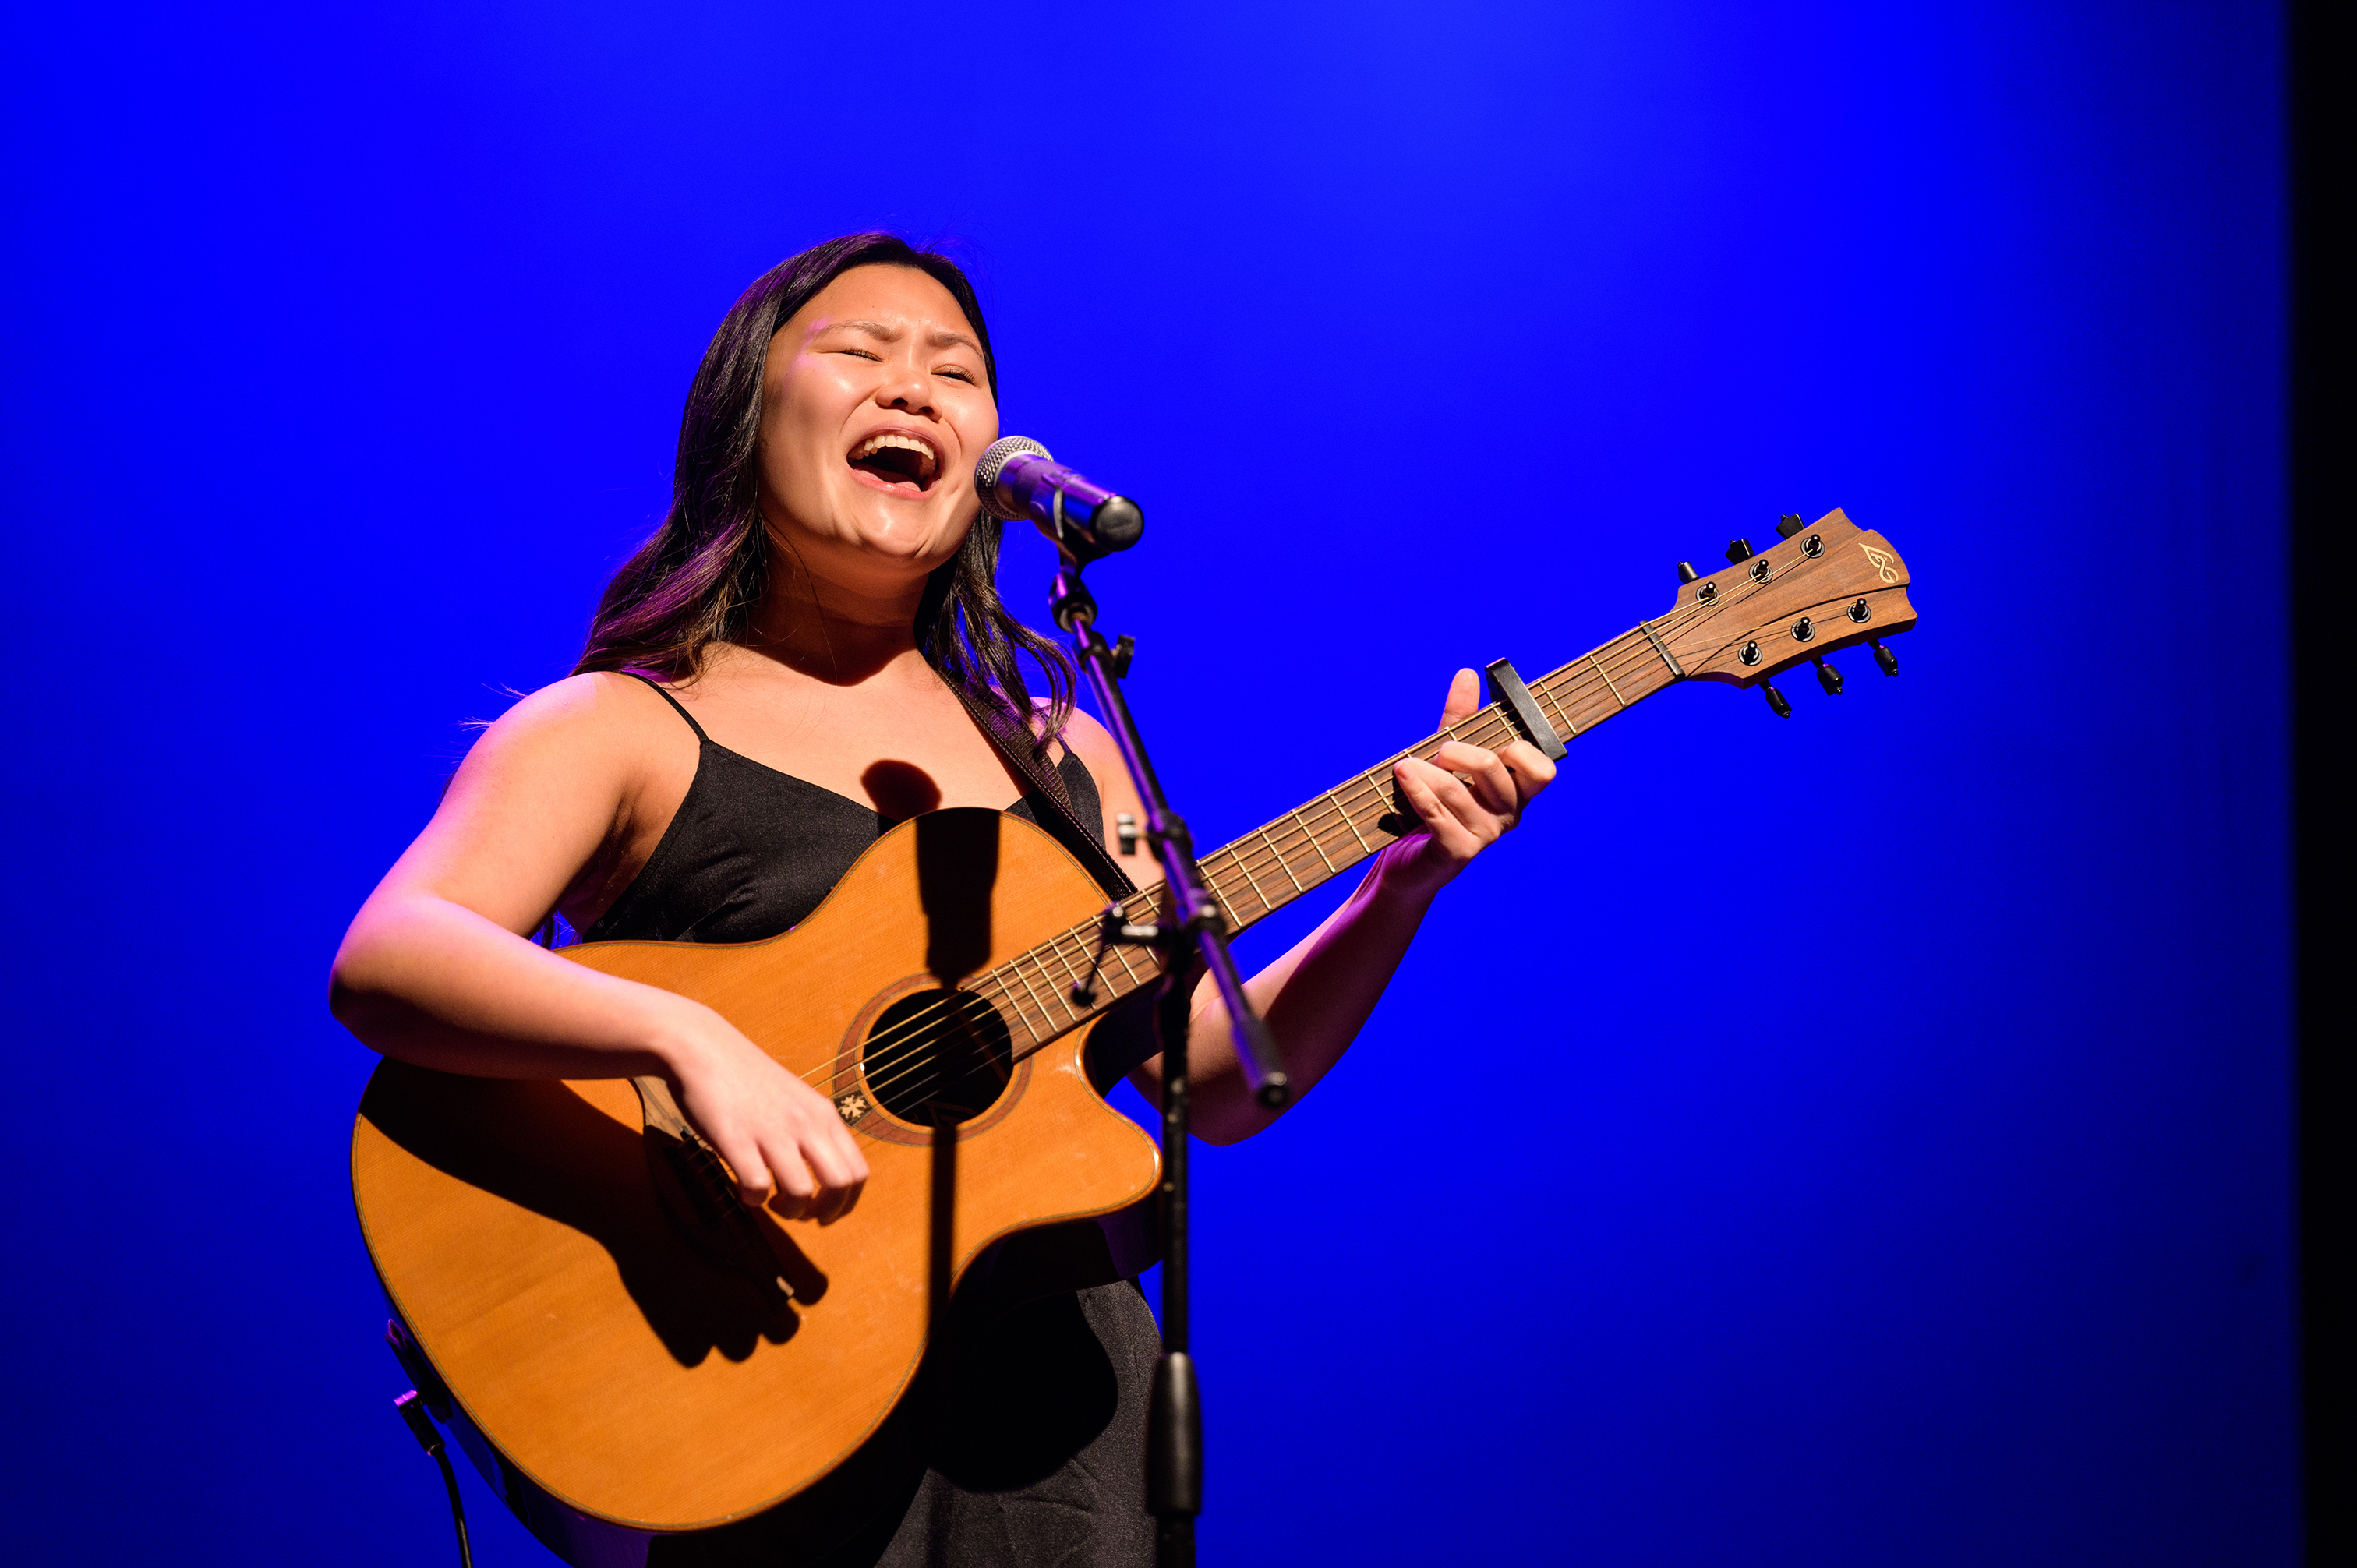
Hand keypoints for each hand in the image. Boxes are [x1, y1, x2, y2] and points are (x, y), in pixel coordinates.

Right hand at [656, 1000, 869, 1222]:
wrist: (704, 1049)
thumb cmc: (748, 1079)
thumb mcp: (797, 1099)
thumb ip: (814, 1131)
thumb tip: (825, 1178)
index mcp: (824, 1115)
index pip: (858, 1171)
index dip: (847, 1203)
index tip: (826, 1213)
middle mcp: (805, 1123)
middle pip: (840, 1185)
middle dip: (825, 1213)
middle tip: (801, 1215)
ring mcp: (772, 1131)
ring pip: (801, 1193)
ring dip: (788, 1210)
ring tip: (771, 1201)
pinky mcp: (737, 1139)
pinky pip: (756, 1187)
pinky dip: (752, 1199)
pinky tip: (743, 1189)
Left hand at [1383, 668, 1556, 898]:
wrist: (1407, 862)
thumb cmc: (1433, 804)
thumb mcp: (1448, 758)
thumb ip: (1461, 719)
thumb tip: (1468, 674)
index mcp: (1516, 792)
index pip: (1542, 769)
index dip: (1520, 748)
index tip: (1491, 739)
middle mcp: (1507, 815)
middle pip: (1493, 766)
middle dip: (1458, 751)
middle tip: (1437, 754)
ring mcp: (1484, 836)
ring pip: (1457, 789)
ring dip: (1424, 771)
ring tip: (1404, 767)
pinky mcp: (1456, 852)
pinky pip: (1437, 814)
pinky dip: (1417, 791)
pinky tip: (1403, 776)